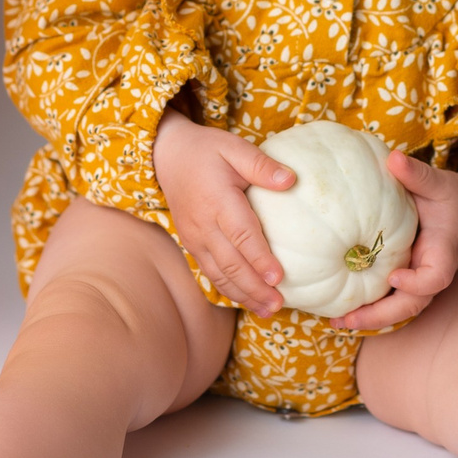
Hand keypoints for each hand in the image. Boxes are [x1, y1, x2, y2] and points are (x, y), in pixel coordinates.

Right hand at [151, 109, 296, 314]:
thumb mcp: (233, 147)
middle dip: (255, 287)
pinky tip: (248, 300)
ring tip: (268, 310)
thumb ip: (261, 165)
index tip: (279, 277)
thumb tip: (291, 180)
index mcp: (217, 200)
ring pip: (219, 274)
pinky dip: (230, 290)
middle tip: (279, 303)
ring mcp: (195, 238)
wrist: (166, 156)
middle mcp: (203, 225)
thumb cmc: (206, 151)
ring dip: (244, 295)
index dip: (259, 258)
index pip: (241, 235)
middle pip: (230, 263)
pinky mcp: (192, 245)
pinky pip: (211, 272)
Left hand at [332, 149, 457, 329]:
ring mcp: (420, 279)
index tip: (393, 277)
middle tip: (346, 320)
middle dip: (380, 316)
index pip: (435, 278)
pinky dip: (369, 307)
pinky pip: (390, 300)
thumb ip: (418, 174)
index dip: (416, 282)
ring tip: (336, 323)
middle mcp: (432, 272)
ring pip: (399, 309)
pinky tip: (340, 309)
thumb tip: (393, 157)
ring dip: (370, 319)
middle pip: (411, 305)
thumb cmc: (452, 196)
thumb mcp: (439, 182)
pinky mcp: (408, 279)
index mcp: (443, 252)